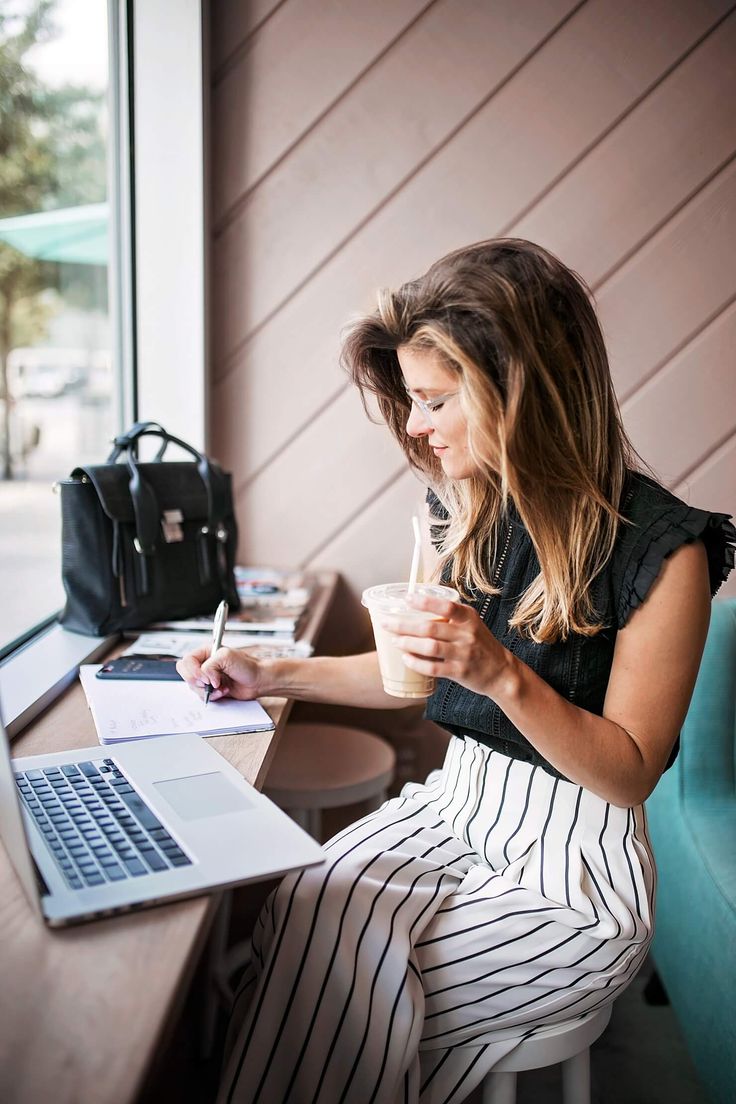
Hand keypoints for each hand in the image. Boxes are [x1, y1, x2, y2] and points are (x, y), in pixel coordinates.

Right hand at [176, 646, 264, 701]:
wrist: (257, 681)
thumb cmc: (247, 666)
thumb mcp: (227, 656)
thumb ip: (209, 666)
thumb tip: (204, 678)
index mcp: (205, 652)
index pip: (187, 661)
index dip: (193, 671)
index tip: (206, 677)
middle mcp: (204, 664)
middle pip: (186, 674)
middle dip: (198, 682)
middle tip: (211, 683)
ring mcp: (206, 678)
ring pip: (193, 687)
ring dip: (208, 690)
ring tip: (222, 686)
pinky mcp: (211, 689)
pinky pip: (202, 696)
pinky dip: (212, 696)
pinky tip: (223, 691)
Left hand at [379, 592, 510, 698]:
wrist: (502, 672)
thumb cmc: (480, 644)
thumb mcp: (472, 624)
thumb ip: (451, 615)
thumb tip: (417, 604)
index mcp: (469, 618)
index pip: (446, 606)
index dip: (424, 602)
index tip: (406, 599)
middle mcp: (467, 634)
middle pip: (430, 627)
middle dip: (404, 625)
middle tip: (387, 623)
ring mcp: (464, 654)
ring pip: (429, 647)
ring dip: (408, 644)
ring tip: (394, 641)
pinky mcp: (460, 672)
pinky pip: (433, 668)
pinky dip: (416, 663)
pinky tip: (406, 659)